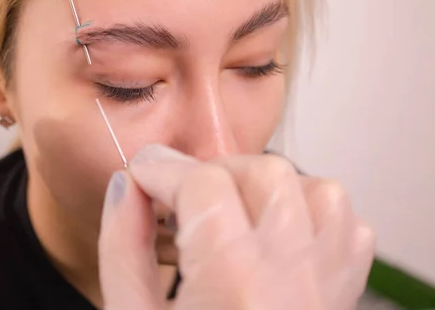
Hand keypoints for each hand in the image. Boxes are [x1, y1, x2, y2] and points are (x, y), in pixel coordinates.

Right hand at [99, 145, 374, 309]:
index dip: (161, 170)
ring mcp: (326, 287)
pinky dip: (309, 210)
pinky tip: (271, 231)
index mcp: (232, 284)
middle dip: (209, 172)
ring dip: (263, 186)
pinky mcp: (341, 295)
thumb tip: (125, 187)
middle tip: (177, 198)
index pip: (202, 183)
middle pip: (264, 173)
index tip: (141, 177)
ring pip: (314, 189)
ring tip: (225, 210)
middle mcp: (291, 279)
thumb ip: (122, 245)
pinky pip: (343, 224)